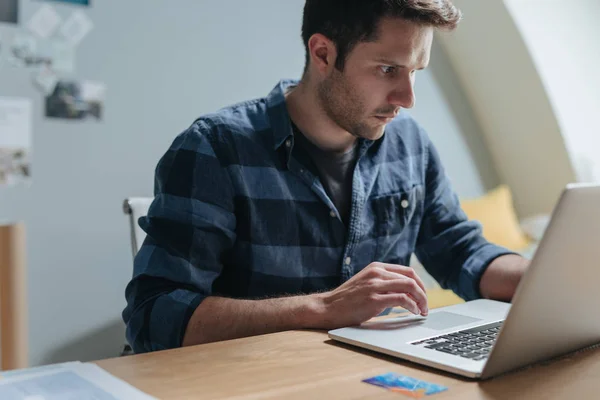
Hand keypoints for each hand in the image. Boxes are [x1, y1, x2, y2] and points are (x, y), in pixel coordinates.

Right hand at [313, 262, 428, 329]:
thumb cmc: (347, 300)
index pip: (407, 271)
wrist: (328, 307)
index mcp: (376, 267)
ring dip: (421, 300)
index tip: (423, 296)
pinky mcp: (374, 299)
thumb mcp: (366, 283)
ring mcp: (375, 285)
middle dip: (423, 293)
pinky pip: (402, 299)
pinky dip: (412, 306)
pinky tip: (413, 312)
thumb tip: (407, 292)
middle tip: (425, 306)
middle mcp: (377, 273)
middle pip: (411, 278)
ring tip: (422, 311)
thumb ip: (383, 282)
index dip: (420, 284)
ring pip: (410, 286)